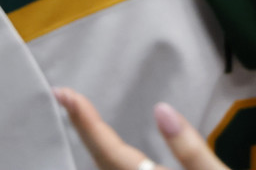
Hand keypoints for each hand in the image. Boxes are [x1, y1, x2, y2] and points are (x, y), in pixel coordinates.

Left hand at [55, 87, 224, 169]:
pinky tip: (116, 157)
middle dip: (87, 134)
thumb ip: (191, 150)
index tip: (63, 93)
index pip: (110, 152)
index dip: (85, 122)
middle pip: (104, 166)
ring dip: (99, 153)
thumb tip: (161, 110)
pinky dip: (114, 168)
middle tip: (71, 100)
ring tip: (86, 122)